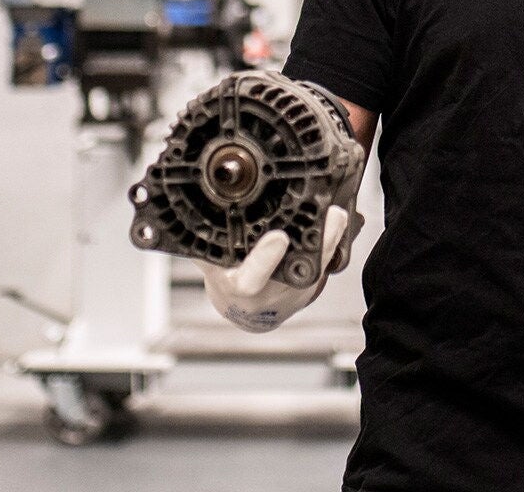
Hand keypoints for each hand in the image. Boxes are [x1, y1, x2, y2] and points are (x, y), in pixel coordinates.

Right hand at [199, 205, 354, 332]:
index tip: (279, 238)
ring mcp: (294, 291)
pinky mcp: (310, 285)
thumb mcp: (209, 266)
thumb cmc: (228, 280)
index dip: (264, 260)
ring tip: (339, 214)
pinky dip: (332, 245)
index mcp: (239, 288)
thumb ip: (199, 247)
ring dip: (331, 241)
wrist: (248, 310)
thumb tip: (182, 220)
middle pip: (298, 271)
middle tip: (332, 216)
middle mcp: (271, 293)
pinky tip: (341, 222)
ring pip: (316, 268)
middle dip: (318, 245)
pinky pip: (322, 265)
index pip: (250, 279)